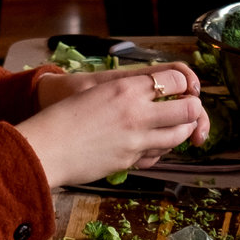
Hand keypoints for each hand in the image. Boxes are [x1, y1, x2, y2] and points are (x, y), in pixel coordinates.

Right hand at [14, 63, 205, 186]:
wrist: (46, 147)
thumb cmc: (65, 117)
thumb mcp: (99, 91)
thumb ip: (129, 92)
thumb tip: (154, 93)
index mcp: (127, 87)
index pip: (178, 79)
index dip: (185, 85)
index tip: (182, 90)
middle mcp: (137, 111)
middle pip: (189, 109)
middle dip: (194, 111)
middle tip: (187, 112)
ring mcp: (136, 139)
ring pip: (179, 136)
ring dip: (181, 133)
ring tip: (172, 129)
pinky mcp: (131, 160)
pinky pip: (158, 156)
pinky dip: (159, 151)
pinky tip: (150, 146)